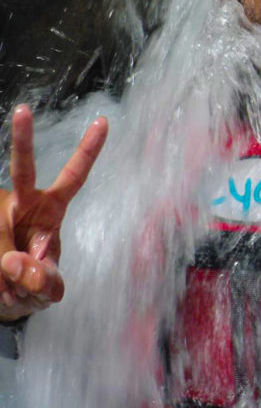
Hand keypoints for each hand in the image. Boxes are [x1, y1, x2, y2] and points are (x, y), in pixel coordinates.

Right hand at [0, 104, 107, 321]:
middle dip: (23, 141)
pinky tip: (4, 293)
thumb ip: (43, 280)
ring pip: (4, 239)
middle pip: (22, 170)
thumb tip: (19, 266)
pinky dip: (0, 288)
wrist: (1, 297)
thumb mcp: (47, 288)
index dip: (88, 151)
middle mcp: (21, 204)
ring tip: (17, 291)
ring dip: (12, 277)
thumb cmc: (32, 282)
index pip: (73, 176)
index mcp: (49, 208)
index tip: (103, 121)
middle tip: (23, 110)